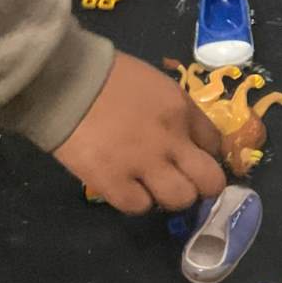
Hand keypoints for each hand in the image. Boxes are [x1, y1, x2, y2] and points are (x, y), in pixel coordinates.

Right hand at [53, 52, 225, 214]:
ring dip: (170, 197)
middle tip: (184, 182)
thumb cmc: (109, 76)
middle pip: (210, 181)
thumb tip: (185, 138)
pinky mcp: (112, 181)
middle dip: (203, 186)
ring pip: (180, 199)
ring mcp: (143, 162)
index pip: (215, 144)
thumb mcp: (157, 84)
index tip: (192, 157)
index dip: (206, 155)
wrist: (67, 80)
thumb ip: (176, 112)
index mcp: (182, 109)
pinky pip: (138, 206)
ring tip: (153, 187)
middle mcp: (171, 139)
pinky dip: (136, 201)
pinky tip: (126, 188)